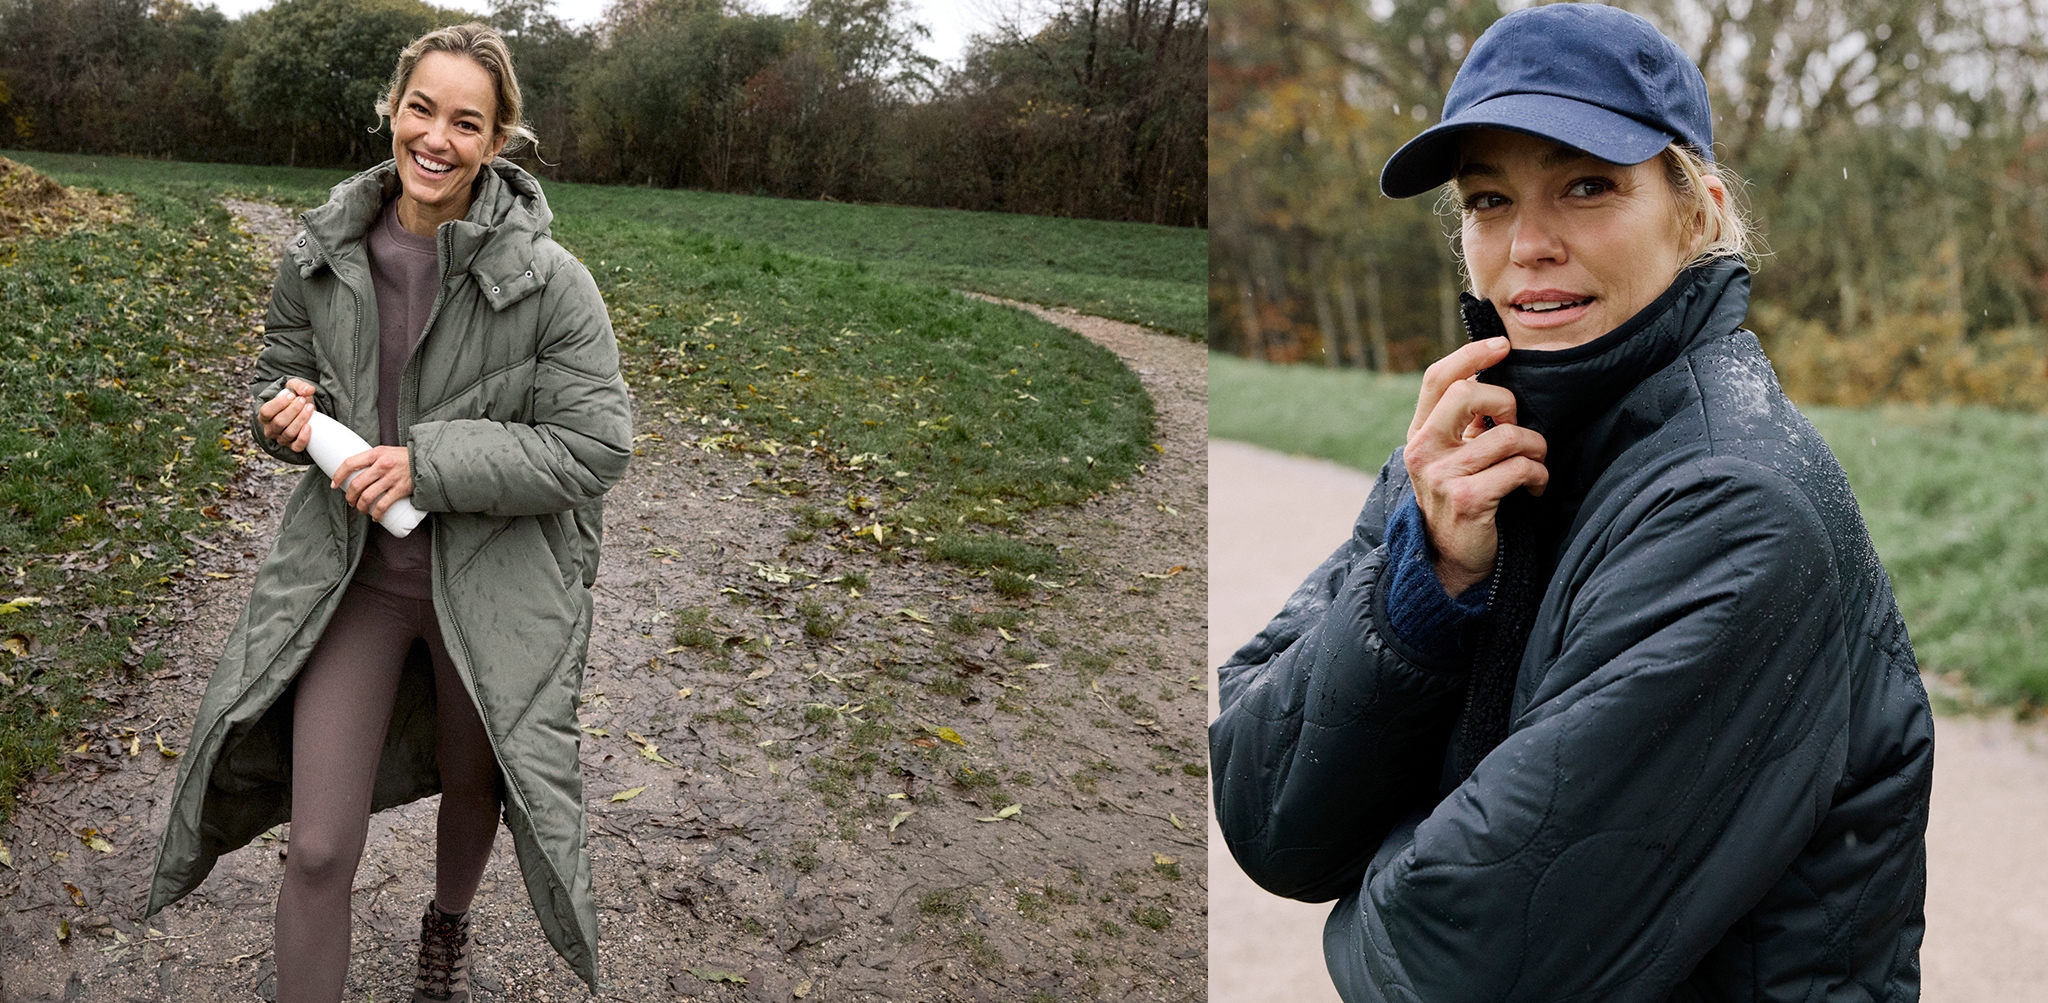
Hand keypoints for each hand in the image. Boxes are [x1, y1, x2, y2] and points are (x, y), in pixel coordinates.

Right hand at [258, 377, 318, 452]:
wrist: (303, 409)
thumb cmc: (294, 398)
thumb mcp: (294, 388)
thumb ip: (299, 386)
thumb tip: (309, 390)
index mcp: (264, 416)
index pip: (266, 412)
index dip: (279, 404)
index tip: (292, 395)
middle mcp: (270, 429)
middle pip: (279, 422)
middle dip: (293, 410)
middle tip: (303, 400)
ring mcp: (281, 439)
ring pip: (288, 433)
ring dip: (301, 419)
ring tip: (310, 407)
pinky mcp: (293, 446)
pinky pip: (296, 447)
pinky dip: (303, 438)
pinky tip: (309, 426)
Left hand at [332, 445, 413, 520]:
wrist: (426, 461)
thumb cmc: (404, 457)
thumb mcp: (386, 451)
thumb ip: (372, 459)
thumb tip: (355, 472)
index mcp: (376, 454)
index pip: (350, 463)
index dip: (338, 475)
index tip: (334, 484)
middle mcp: (382, 465)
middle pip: (357, 484)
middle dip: (350, 496)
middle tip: (350, 501)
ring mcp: (391, 478)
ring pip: (368, 496)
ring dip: (361, 506)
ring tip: (362, 509)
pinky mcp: (400, 489)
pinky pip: (383, 505)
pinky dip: (376, 514)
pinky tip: (375, 516)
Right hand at [1403, 337, 1549, 597]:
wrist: (1451, 562)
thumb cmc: (1462, 499)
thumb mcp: (1453, 457)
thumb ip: (1464, 423)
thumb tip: (1492, 379)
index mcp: (1419, 434)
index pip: (1437, 378)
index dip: (1471, 355)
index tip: (1502, 346)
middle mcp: (1423, 451)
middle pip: (1469, 394)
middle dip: (1507, 403)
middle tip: (1516, 427)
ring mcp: (1442, 476)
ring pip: (1507, 436)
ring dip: (1535, 448)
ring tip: (1536, 464)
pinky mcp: (1468, 500)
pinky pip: (1519, 469)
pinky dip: (1538, 476)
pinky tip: (1535, 488)